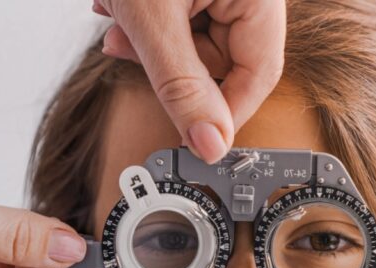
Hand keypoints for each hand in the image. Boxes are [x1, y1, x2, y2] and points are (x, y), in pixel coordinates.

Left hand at [93, 0, 285, 163]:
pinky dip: (152, 20)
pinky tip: (122, 7)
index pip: (258, 75)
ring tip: (116, 17)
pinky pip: (185, 18)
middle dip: (168, 63)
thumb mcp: (153, 20)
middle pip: (225, 59)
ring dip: (151, 40)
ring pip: (198, 40)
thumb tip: (210, 147)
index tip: (191, 139)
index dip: (222, 113)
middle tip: (125, 49)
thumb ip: (181, 86)